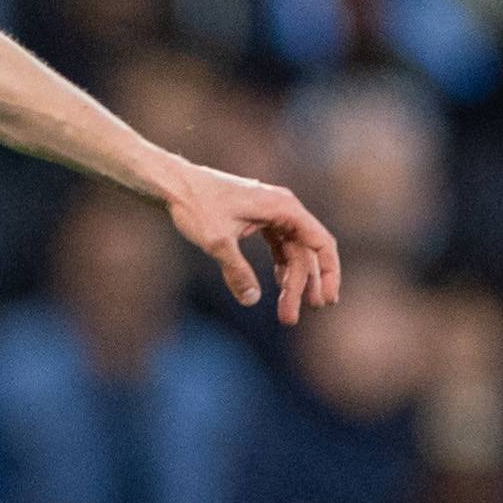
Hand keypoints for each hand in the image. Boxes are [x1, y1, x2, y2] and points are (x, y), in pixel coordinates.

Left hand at [160, 161, 340, 321]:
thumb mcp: (217, 241)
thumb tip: (251, 300)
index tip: (326, 302)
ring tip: (287, 311)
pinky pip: (278, 246)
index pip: (321, 243)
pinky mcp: (257, 218)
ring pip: (292, 251)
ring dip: (291, 281)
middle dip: (300, 287)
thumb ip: (236, 271)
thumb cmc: (196, 205)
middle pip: (305, 253)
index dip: (328, 274)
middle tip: (289, 319)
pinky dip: (280, 267)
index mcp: (284, 208)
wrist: (174, 184)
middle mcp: (284, 208)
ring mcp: (271, 213)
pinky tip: (278, 286)